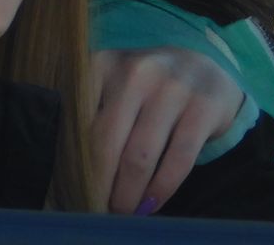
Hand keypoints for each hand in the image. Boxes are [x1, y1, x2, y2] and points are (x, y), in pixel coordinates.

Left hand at [90, 47, 244, 213]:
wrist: (203, 68)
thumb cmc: (147, 90)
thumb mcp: (114, 89)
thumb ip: (90, 118)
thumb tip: (69, 178)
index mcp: (105, 64)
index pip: (78, 125)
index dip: (75, 164)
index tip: (77, 187)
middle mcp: (139, 70)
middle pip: (106, 144)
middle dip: (100, 186)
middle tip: (99, 209)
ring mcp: (174, 86)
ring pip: (140, 157)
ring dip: (129, 194)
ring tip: (124, 211)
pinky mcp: (205, 105)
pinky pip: (178, 159)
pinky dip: (162, 188)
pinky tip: (152, 202)